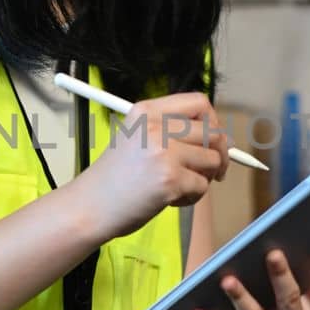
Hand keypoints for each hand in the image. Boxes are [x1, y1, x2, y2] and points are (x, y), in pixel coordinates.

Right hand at [79, 92, 229, 240]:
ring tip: (180, 187)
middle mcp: (156, 127)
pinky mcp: (170, 179)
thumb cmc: (113, 178)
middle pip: (213, 131)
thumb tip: (218, 138)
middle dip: (220, 154)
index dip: (213, 121)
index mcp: (147, 111)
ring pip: (212, 160)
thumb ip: (170, 131)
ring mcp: (164, 153)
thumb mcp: (136, 138)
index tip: (212, 140)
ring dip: (204, 178)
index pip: (198, 102)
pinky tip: (171, 200)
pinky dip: (192, 197)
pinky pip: (202, 186)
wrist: (89, 206)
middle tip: (214, 171)